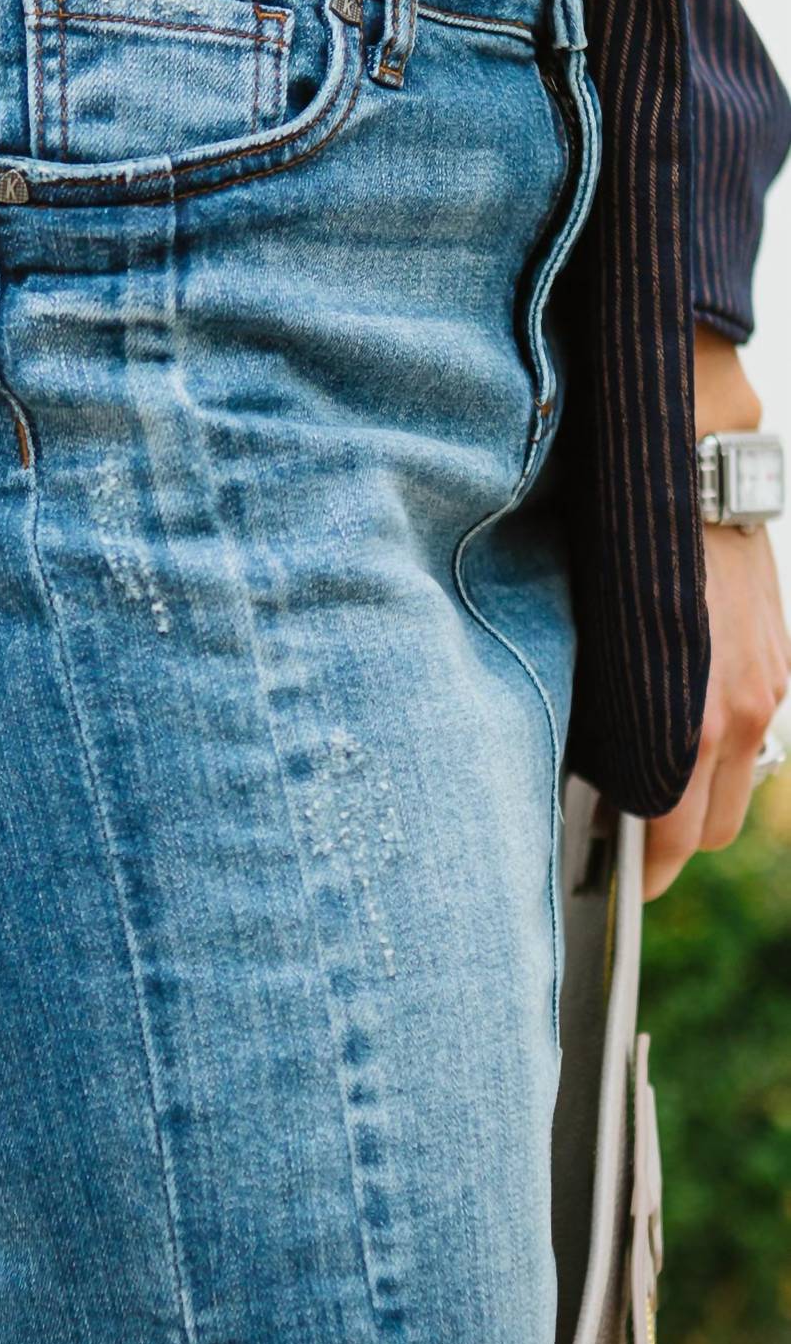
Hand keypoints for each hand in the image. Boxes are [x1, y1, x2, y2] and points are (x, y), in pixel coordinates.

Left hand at [642, 329, 790, 899]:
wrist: (683, 459)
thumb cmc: (614, 550)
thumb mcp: (591, 646)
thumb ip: (598, 718)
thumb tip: (573, 775)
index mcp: (693, 720)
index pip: (676, 836)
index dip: (642, 870)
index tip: (614, 885)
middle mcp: (742, 711)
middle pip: (716, 825)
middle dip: (672, 840)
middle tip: (622, 838)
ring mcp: (769, 683)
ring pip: (741, 780)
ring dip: (700, 793)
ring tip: (646, 785)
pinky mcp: (779, 653)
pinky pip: (754, 730)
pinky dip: (720, 745)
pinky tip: (677, 727)